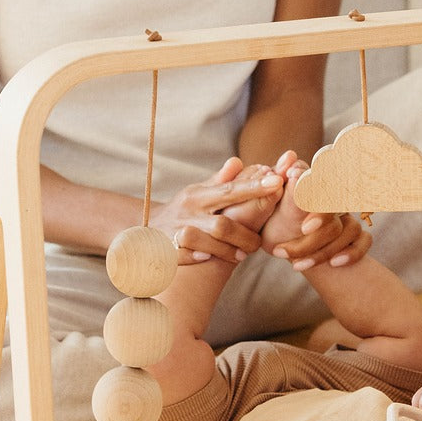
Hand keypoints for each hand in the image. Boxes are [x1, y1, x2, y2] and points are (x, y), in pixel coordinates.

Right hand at [151, 156, 282, 264]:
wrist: (144, 229)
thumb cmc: (183, 209)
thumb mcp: (197, 192)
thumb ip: (220, 181)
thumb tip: (239, 161)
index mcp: (198, 195)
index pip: (230, 190)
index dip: (255, 187)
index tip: (277, 182)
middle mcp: (188, 212)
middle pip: (222, 223)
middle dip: (244, 234)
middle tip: (259, 242)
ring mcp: (175, 232)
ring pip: (206, 242)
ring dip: (227, 250)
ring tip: (242, 254)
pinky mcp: (166, 250)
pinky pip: (183, 256)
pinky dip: (197, 257)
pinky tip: (210, 259)